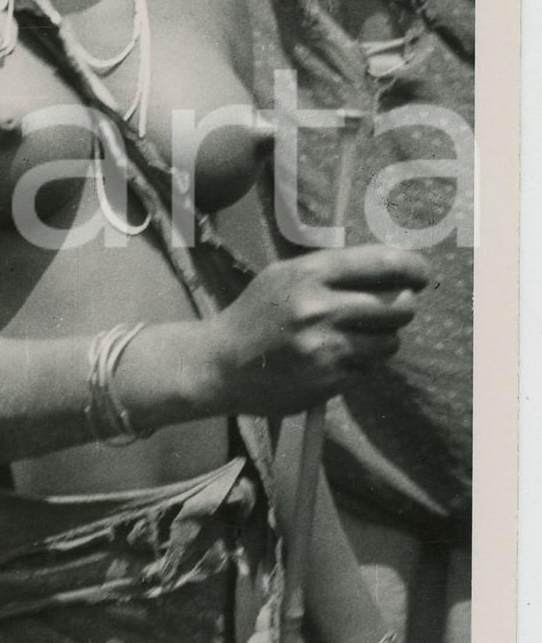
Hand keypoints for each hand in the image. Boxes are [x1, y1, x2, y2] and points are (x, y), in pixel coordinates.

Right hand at [210, 246, 428, 416]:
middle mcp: (320, 308)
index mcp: (309, 274)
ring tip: (359, 336)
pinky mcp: (328, 380)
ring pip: (390, 341)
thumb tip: (389, 267)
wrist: (220, 364)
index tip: (421, 273)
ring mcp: (325, 347)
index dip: (412, 266)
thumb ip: (331, 270)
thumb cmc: (255, 315)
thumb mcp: (284, 276)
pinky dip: (361, 363)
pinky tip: (335, 358)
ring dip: (384, 338)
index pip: (381, 263)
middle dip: (403, 306)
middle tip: (395, 307)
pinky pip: (368, 368)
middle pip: (396, 305)